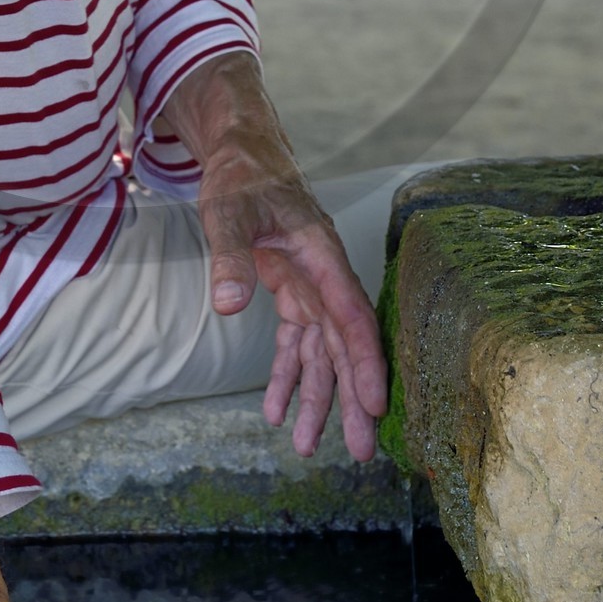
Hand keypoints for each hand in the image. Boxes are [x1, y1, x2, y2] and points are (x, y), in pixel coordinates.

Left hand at [160, 53, 387, 462]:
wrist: (243, 150)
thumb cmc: (241, 175)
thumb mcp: (227, 210)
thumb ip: (230, 257)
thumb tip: (230, 305)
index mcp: (320, 253)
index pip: (350, 315)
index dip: (365, 362)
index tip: (375, 405)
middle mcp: (323, 273)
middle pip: (344, 344)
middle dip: (350, 397)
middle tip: (361, 451)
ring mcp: (309, 283)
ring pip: (322, 350)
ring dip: (317, 396)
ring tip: (309, 445)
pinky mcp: (291, 288)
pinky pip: (298, 340)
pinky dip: (289, 373)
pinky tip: (278, 410)